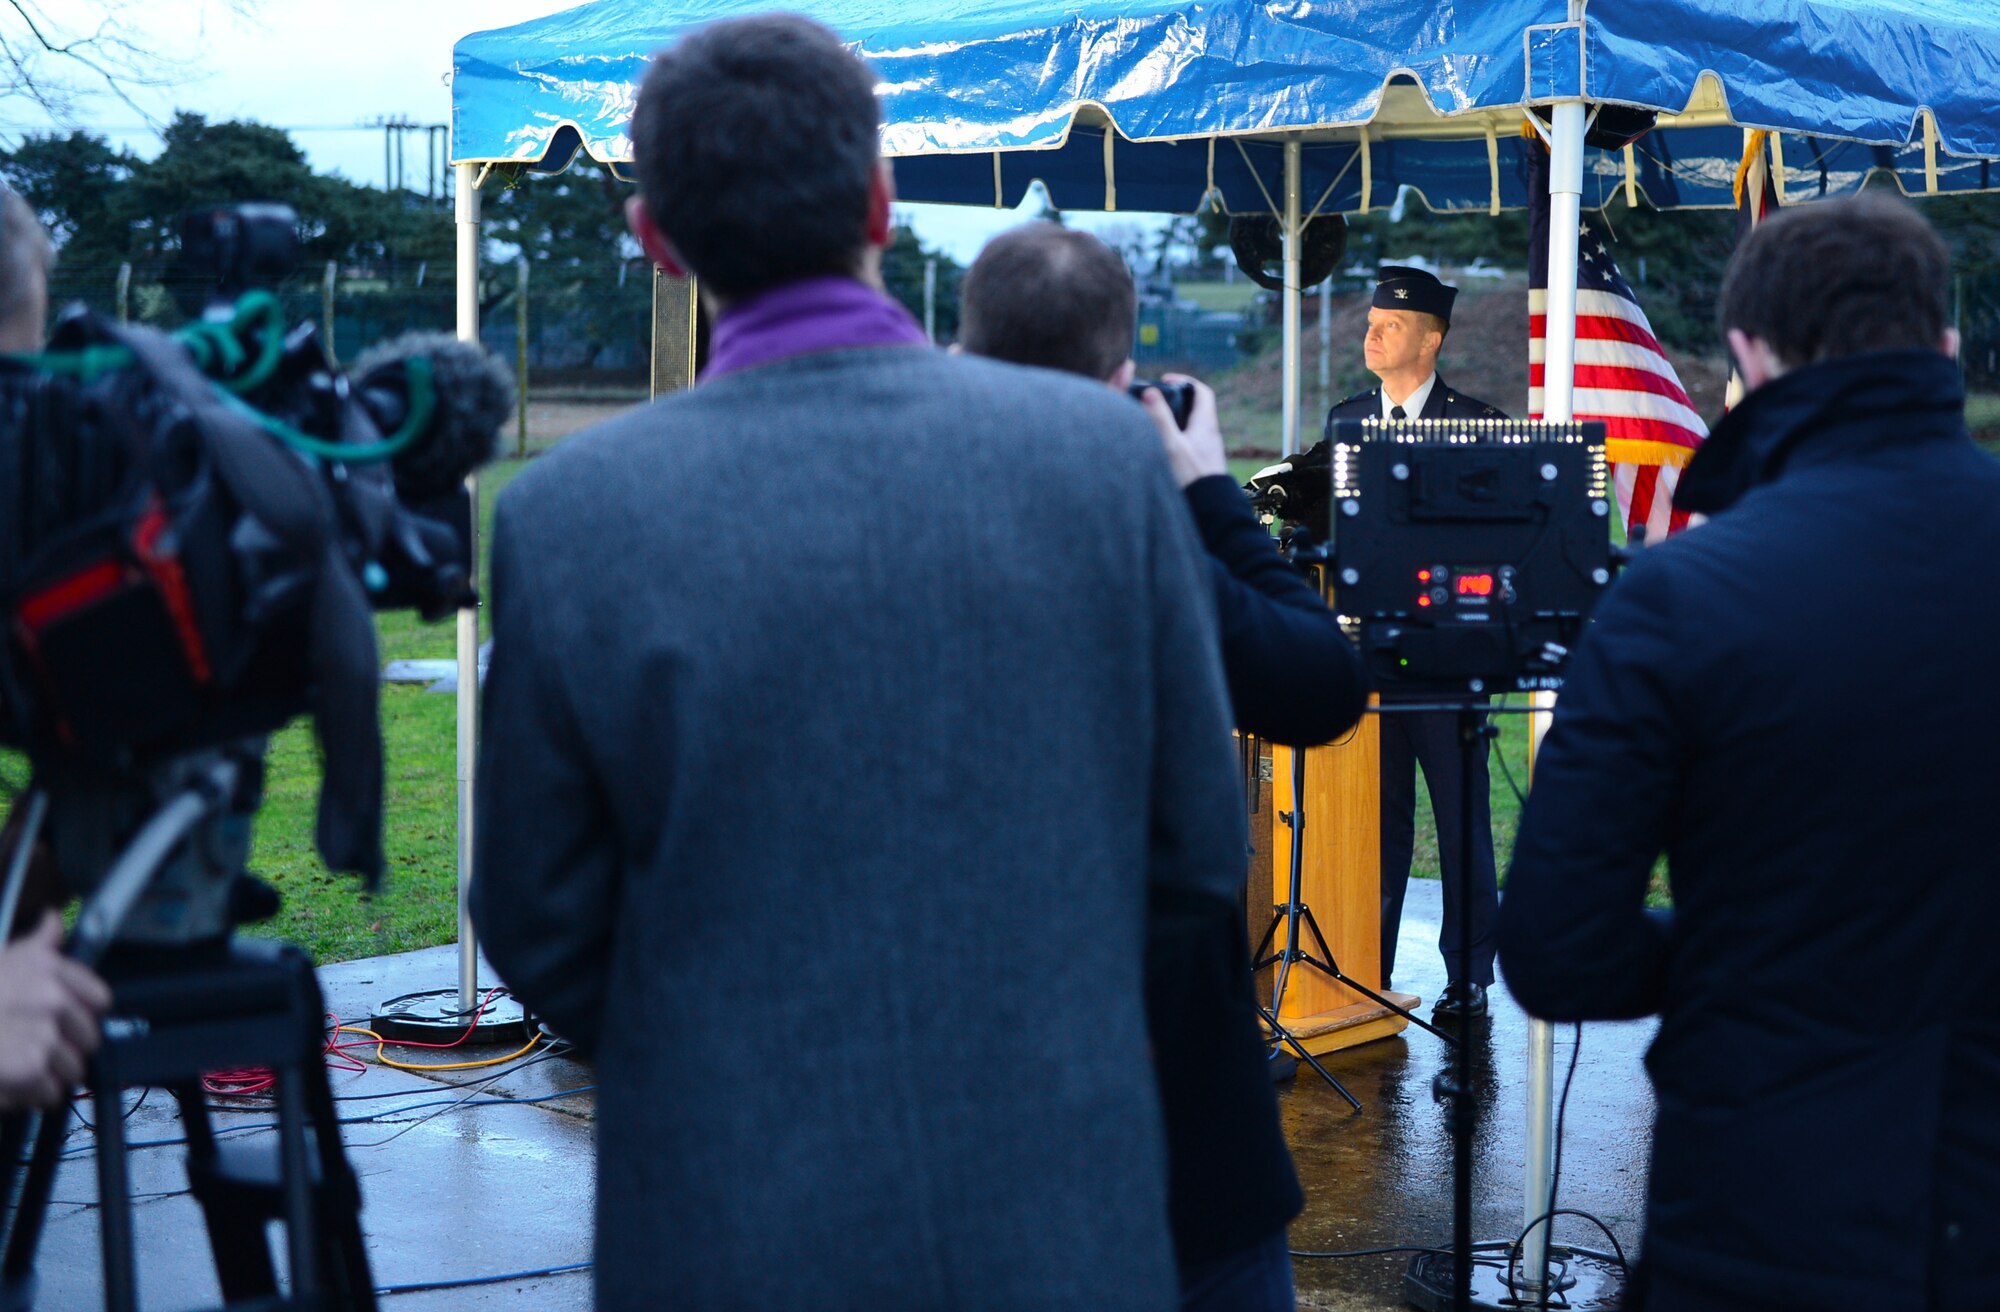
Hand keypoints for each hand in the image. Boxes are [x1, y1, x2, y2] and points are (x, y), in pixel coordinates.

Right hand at [0, 912, 110, 1111]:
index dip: (83, 1015)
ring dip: (51, 1074)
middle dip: (67, 1048)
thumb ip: (38, 943)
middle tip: (38, 1049)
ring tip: (21, 1066)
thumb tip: (55, 918)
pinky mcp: (32, 1070)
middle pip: (89, 1039)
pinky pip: (52, 1092)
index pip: (99, 1000)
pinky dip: (33, 1096)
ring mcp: (45, 1035)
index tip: (65, 1022)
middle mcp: (54, 1000)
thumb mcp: (4, 958)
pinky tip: (11, 1084)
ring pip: (74, 1068)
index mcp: (51, 970)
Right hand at [1139, 373, 1226, 488]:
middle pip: (1195, 408)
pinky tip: (1161, 449)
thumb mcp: (1171, 445)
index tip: (1166, 380)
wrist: (1210, 511)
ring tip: (1155, 423)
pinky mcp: (1201, 466)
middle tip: (1156, 401)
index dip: (1185, 381)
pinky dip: (1176, 439)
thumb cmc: (1191, 478)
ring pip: (1191, 427)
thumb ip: (1160, 419)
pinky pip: (1189, 444)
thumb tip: (1150, 392)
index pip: (1202, 392)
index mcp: (1205, 424)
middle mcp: (1209, 435)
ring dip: (1175, 421)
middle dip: (1176, 400)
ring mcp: (1206, 451)